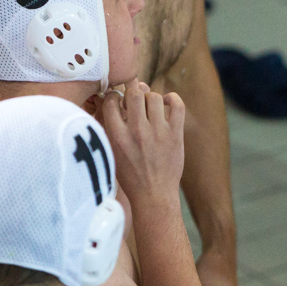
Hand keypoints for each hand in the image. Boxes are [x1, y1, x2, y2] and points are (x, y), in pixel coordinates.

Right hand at [100, 82, 186, 203]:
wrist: (153, 194)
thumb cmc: (129, 174)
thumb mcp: (111, 152)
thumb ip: (109, 128)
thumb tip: (112, 100)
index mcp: (117, 137)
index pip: (111, 101)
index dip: (113, 95)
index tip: (117, 99)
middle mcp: (137, 132)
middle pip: (134, 94)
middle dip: (132, 91)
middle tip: (134, 98)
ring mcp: (158, 132)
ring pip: (154, 97)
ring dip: (150, 97)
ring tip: (149, 106)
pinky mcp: (175, 135)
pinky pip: (177, 105)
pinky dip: (172, 98)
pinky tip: (166, 103)